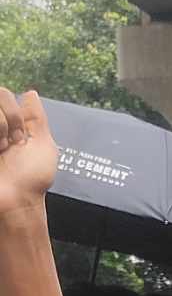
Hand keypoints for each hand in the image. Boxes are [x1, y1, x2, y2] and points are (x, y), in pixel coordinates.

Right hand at [0, 90, 57, 218]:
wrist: (16, 202)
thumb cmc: (32, 179)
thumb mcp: (44, 145)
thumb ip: (37, 117)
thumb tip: (30, 93)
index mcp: (9, 125)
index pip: (3, 94)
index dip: (14, 114)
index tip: (21, 137)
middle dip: (7, 119)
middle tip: (11, 144)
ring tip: (1, 150)